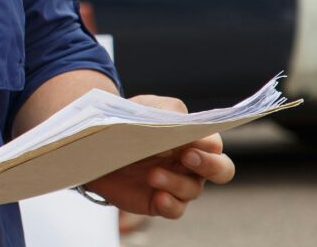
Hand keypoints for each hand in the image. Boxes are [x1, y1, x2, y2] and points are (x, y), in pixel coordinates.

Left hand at [86, 95, 234, 218]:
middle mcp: (190, 164)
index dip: (208, 143)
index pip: (214, 144)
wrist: (95, 143)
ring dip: (175, 182)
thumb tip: (184, 125)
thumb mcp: (146, 107)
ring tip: (152, 174)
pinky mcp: (159, 201)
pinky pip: (175, 209)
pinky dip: (170, 204)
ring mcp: (176, 184)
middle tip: (187, 156)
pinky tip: (159, 198)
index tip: (193, 139)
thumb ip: (169, 111)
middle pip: (221, 170)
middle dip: (209, 165)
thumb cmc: (128, 122)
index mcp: (191, 139)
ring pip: (192, 189)